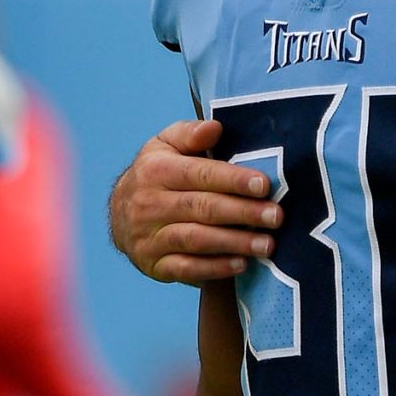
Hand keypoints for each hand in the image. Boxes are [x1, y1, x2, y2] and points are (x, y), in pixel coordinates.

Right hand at [110, 120, 280, 285]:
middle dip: (242, 212)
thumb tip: (215, 127)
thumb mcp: (165, 145)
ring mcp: (149, 237)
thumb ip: (190, 134)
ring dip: (234, 243)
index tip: (264, 185)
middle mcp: (149, 204)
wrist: (119, 216)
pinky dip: (215, 268)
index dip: (233, 180)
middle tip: (275, 216)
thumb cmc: (156, 175)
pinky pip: (186, 268)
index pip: (199, 174)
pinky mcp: (154, 264)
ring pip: (196, 240)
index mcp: (156, 170)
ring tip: (267, 244)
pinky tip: (242, 264)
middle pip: (202, 208)